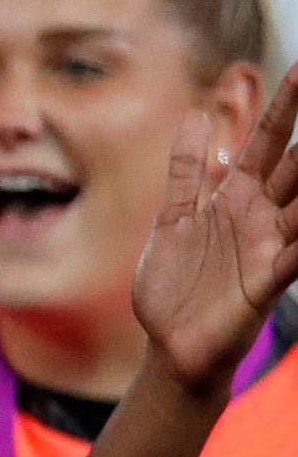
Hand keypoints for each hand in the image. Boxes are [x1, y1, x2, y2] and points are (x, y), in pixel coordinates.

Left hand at [135, 85, 297, 401]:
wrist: (171, 348)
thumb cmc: (175, 287)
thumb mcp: (172, 220)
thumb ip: (186, 172)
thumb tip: (196, 116)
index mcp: (235, 197)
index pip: (265, 142)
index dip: (282, 108)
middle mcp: (261, 215)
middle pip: (296, 164)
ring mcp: (269, 246)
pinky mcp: (268, 280)